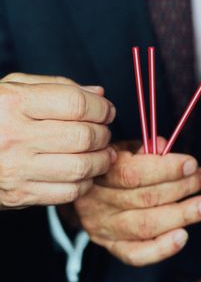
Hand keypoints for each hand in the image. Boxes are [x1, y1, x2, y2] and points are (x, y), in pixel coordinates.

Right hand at [0, 73, 115, 209]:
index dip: (101, 108)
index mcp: (13, 103)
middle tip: (103, 131)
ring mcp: (16, 170)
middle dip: (104, 133)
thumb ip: (59, 86)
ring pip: (81, 167)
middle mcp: (14, 137)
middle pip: (84, 136)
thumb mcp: (16, 88)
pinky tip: (86, 171)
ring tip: (103, 152)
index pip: (76, 104)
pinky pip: (69, 192)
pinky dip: (87, 181)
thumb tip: (99, 93)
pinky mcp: (20, 195)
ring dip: (102, 159)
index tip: (107, 110)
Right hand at [74, 138, 200, 265]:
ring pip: (145, 225)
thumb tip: (164, 146)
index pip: (133, 173)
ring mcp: (103, 227)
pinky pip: (136, 253)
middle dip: (182, 188)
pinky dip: (161, 248)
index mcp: (101, 173)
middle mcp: (98, 202)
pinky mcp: (111, 245)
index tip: (191, 164)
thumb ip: (144, 147)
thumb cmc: (113, 166)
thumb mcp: (123, 149)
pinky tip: (184, 236)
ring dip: (181, 215)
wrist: (89, 192)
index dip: (166, 169)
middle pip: (145, 199)